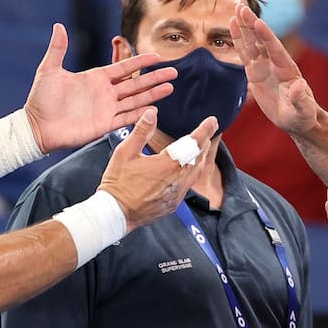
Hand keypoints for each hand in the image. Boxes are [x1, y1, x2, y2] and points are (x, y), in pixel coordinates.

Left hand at [23, 23, 176, 152]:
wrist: (37, 126)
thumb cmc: (41, 99)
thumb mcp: (49, 70)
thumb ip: (58, 49)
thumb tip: (59, 26)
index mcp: (95, 78)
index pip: (123, 68)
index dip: (140, 62)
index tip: (157, 56)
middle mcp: (104, 93)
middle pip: (135, 83)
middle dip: (154, 77)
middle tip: (173, 71)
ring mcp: (106, 109)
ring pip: (135, 100)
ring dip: (153, 94)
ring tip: (170, 87)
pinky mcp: (104, 125)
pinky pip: (127, 118)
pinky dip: (141, 113)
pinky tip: (155, 108)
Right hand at [98, 109, 218, 228]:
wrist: (115, 213)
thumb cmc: (118, 183)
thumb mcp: (125, 152)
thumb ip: (141, 131)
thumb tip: (151, 113)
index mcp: (167, 165)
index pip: (193, 143)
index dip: (204, 130)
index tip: (212, 121)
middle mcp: (177, 181)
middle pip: (198, 158)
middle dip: (202, 143)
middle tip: (205, 133)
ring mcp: (176, 194)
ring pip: (195, 173)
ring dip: (199, 159)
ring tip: (198, 149)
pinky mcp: (173, 204)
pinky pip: (188, 186)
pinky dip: (190, 174)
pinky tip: (185, 171)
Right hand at [230, 3, 318, 134]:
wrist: (296, 119)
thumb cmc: (302, 115)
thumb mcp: (303, 110)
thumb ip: (300, 98)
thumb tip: (300, 85)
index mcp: (287, 69)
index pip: (275, 49)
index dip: (266, 36)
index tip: (258, 22)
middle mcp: (275, 63)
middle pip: (261, 40)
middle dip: (251, 24)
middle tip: (241, 6)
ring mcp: (265, 66)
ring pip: (252, 43)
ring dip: (244, 27)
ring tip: (236, 10)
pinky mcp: (255, 72)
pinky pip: (244, 53)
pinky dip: (238, 40)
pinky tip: (233, 26)